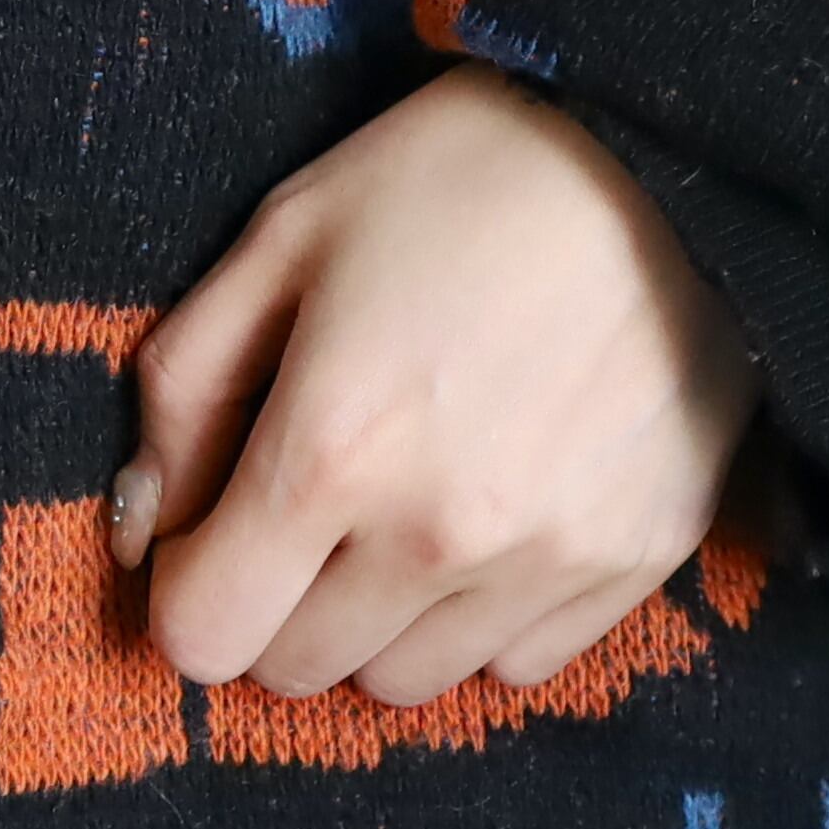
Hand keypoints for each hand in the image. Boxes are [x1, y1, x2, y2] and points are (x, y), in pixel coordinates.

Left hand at [115, 66, 757, 706]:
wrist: (682, 148)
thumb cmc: (462, 173)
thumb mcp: (283, 237)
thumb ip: (188, 391)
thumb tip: (146, 523)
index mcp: (331, 450)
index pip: (204, 637)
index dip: (189, 586)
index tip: (215, 528)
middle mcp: (438, 534)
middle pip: (297, 668)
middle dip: (276, 601)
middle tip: (310, 505)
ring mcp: (547, 560)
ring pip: (407, 681)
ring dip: (379, 618)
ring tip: (408, 505)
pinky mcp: (637, 563)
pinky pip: (519, 662)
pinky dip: (485, 616)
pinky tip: (498, 514)